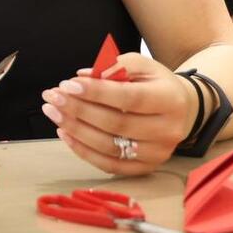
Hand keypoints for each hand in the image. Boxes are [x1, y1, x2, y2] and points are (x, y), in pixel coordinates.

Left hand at [42, 52, 194, 174]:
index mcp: (169, 99)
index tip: (67, 84)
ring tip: (53, 112)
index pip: (130, 98)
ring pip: (110, 147)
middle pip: (116, 124)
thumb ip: (114, 67)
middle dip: (78, 109)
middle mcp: (168, 130)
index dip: (96, 92)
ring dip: (75, 129)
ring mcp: (158, 153)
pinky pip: (110, 165)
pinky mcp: (146, 168)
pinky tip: (65, 132)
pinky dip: (83, 151)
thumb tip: (82, 77)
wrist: (181, 109)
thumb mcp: (140, 65)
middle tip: (52, 96)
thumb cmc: (153, 83)